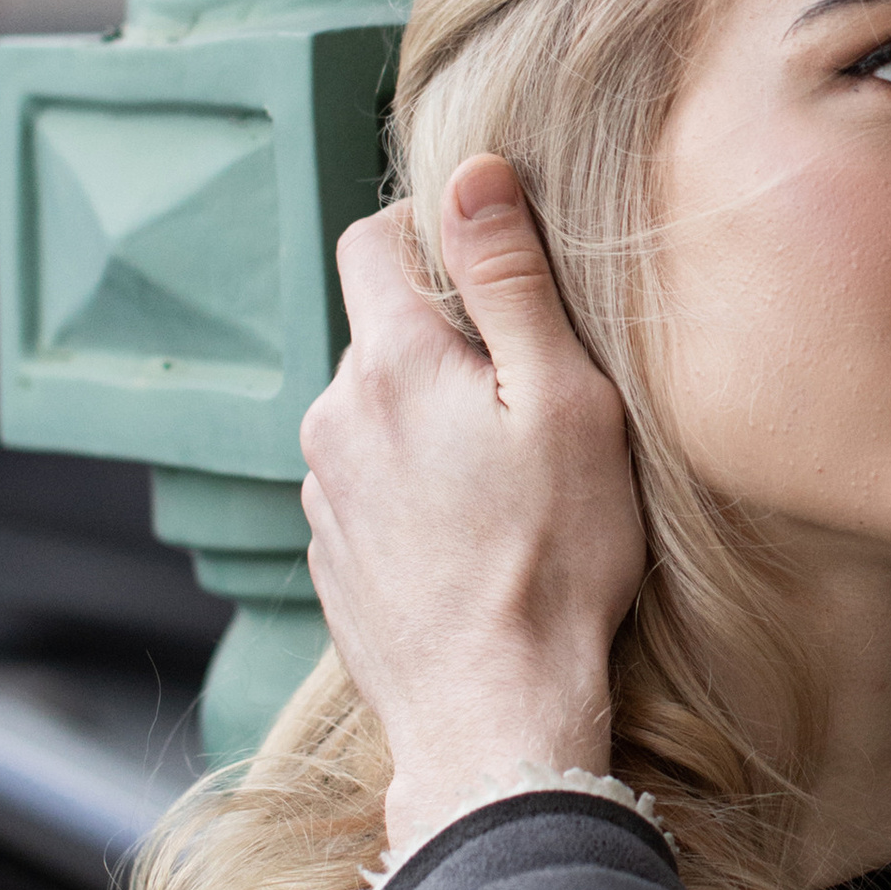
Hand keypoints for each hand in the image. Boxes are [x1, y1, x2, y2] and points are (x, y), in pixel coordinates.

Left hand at [298, 164, 642, 851]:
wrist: (495, 716)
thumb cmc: (552, 559)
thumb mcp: (564, 400)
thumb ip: (510, 279)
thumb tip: (471, 173)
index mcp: (392, 365)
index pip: (368, 240)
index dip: (426, 229)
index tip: (488, 263)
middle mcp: (335, 417)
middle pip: (380, 332)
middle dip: (445, 341)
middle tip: (529, 396)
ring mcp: (326, 492)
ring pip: (375, 411)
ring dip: (429, 420)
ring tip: (508, 479)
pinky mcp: (331, 555)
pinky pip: (370, 483)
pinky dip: (414, 486)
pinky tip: (475, 534)